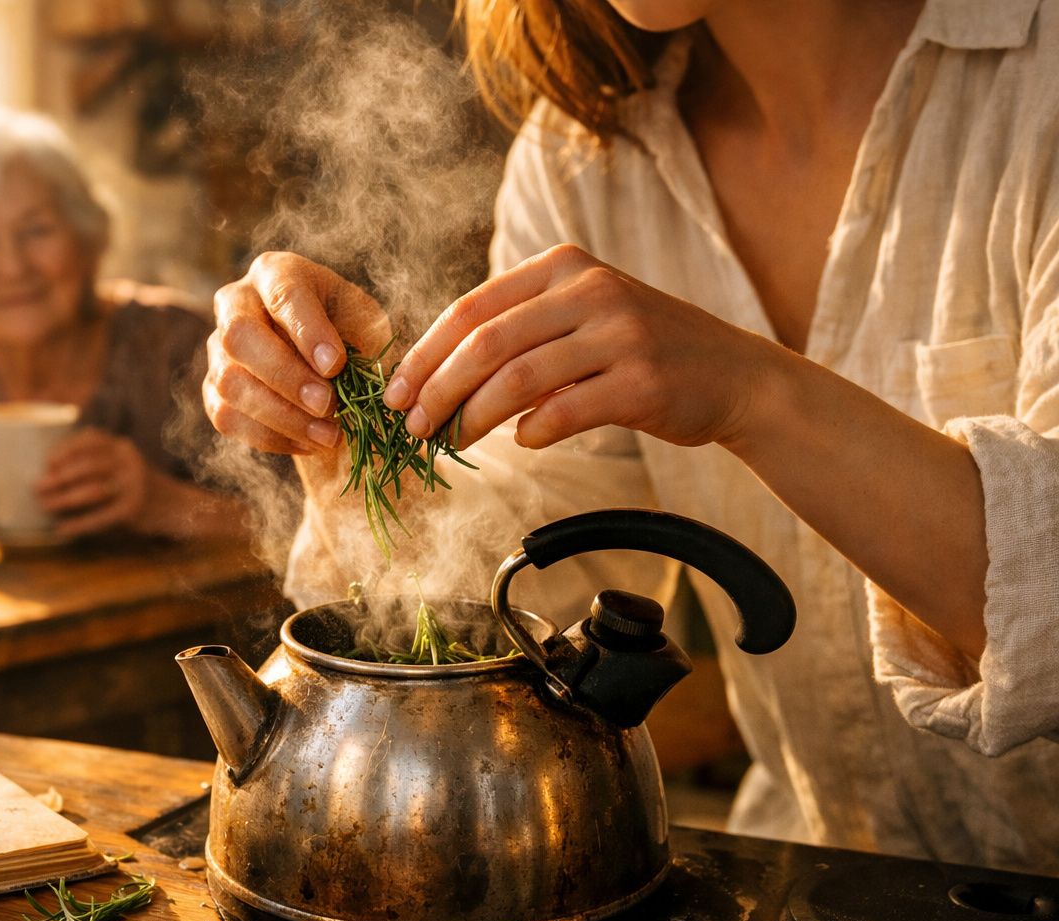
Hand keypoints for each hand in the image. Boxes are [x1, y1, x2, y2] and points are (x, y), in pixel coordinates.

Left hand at [36, 428, 154, 536]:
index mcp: (122, 448)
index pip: (90, 441)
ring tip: (45, 506)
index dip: (66, 450)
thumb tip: (51, 472)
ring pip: (91, 492)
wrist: (176, 505)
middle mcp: (129, 463)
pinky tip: (62, 530)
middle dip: (58, 478)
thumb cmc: (137, 485)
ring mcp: (132, 486)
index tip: (48, 462)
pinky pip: (100, 517)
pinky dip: (78, 524)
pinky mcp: (133, 510)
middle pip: (87, 467)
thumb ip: (97, 461)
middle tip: (37, 488)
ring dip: (63, 500)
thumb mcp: (123, 464)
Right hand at [204, 251, 391, 454]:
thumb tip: (333, 368)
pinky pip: (229, 418)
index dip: (307, 330)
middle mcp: (235, 304)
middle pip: (239, 336)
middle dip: (285, 375)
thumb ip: (357, 334)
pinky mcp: (213, 390)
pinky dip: (272, 437)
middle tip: (327, 404)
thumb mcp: (363, 319)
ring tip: (329, 435)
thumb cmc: (349, 332)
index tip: (335, 364)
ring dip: (282, 416)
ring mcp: (217, 349)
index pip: (283, 293)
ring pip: (231, 383)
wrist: (327, 365)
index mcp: (275, 273)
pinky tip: (309, 443)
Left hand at [384, 244, 775, 450]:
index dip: (425, 354)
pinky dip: (532, 432)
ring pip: (516, 379)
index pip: (471, 308)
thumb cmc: (644, 352)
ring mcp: (619, 334)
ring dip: (472, 418)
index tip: (394, 393)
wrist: (736, 375)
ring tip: (452, 442)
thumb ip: (522, 333)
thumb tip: (438, 380)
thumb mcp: (583, 317)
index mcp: (563, 267)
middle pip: (486, 344)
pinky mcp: (641, 381)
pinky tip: (522, 441)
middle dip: (438, 390)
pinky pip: (564, 412)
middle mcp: (590, 290)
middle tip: (413, 427)